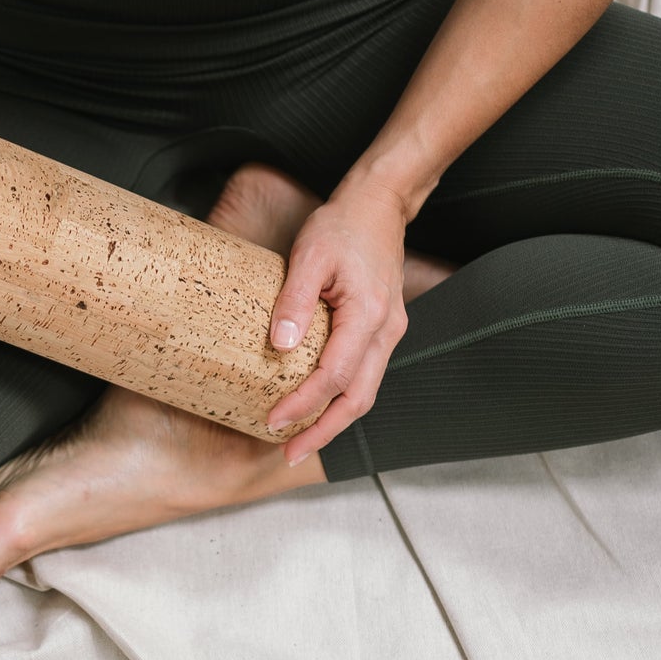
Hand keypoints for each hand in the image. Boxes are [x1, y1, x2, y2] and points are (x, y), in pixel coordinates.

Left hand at [263, 179, 410, 462]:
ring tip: (298, 441)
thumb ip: (294, 302)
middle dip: (323, 432)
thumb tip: (279, 346)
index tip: (272, 421)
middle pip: (358, 399)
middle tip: (288, 454)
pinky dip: (340, 399)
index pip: (334, 376)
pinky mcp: (382, 331)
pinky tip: (316, 407)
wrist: (379, 206)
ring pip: (365, 392)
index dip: (303, 404)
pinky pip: (363, 376)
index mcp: (369, 315)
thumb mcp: (309, 255)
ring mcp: (388, 333)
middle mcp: (386, 331)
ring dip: (333, 421)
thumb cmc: (342, 225)